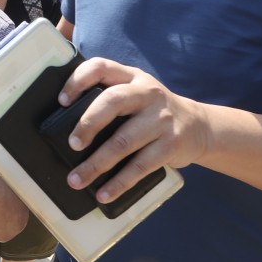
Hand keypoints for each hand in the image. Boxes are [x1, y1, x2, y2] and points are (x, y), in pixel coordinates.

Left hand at [58, 57, 207, 203]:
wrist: (200, 127)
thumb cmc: (152, 112)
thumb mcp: (135, 93)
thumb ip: (108, 99)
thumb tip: (63, 125)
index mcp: (131, 77)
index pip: (101, 67)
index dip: (77, 81)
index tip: (61, 102)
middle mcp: (147, 93)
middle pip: (113, 101)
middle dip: (88, 124)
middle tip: (72, 144)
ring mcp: (161, 119)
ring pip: (123, 141)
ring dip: (96, 164)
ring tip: (76, 179)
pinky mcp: (171, 145)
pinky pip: (140, 166)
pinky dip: (119, 183)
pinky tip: (103, 194)